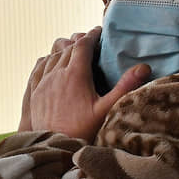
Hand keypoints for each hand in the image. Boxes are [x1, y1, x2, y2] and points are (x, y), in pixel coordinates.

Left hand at [18, 27, 149, 141]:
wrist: (54, 147)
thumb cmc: (82, 130)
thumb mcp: (107, 109)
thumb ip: (125, 87)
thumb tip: (144, 67)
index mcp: (75, 74)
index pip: (83, 45)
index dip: (92, 35)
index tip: (99, 31)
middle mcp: (56, 73)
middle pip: (67, 47)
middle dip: (79, 41)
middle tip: (90, 41)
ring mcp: (43, 82)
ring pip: (52, 55)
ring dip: (63, 49)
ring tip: (73, 49)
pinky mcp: (35, 92)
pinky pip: (39, 67)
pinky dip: (48, 59)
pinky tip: (51, 62)